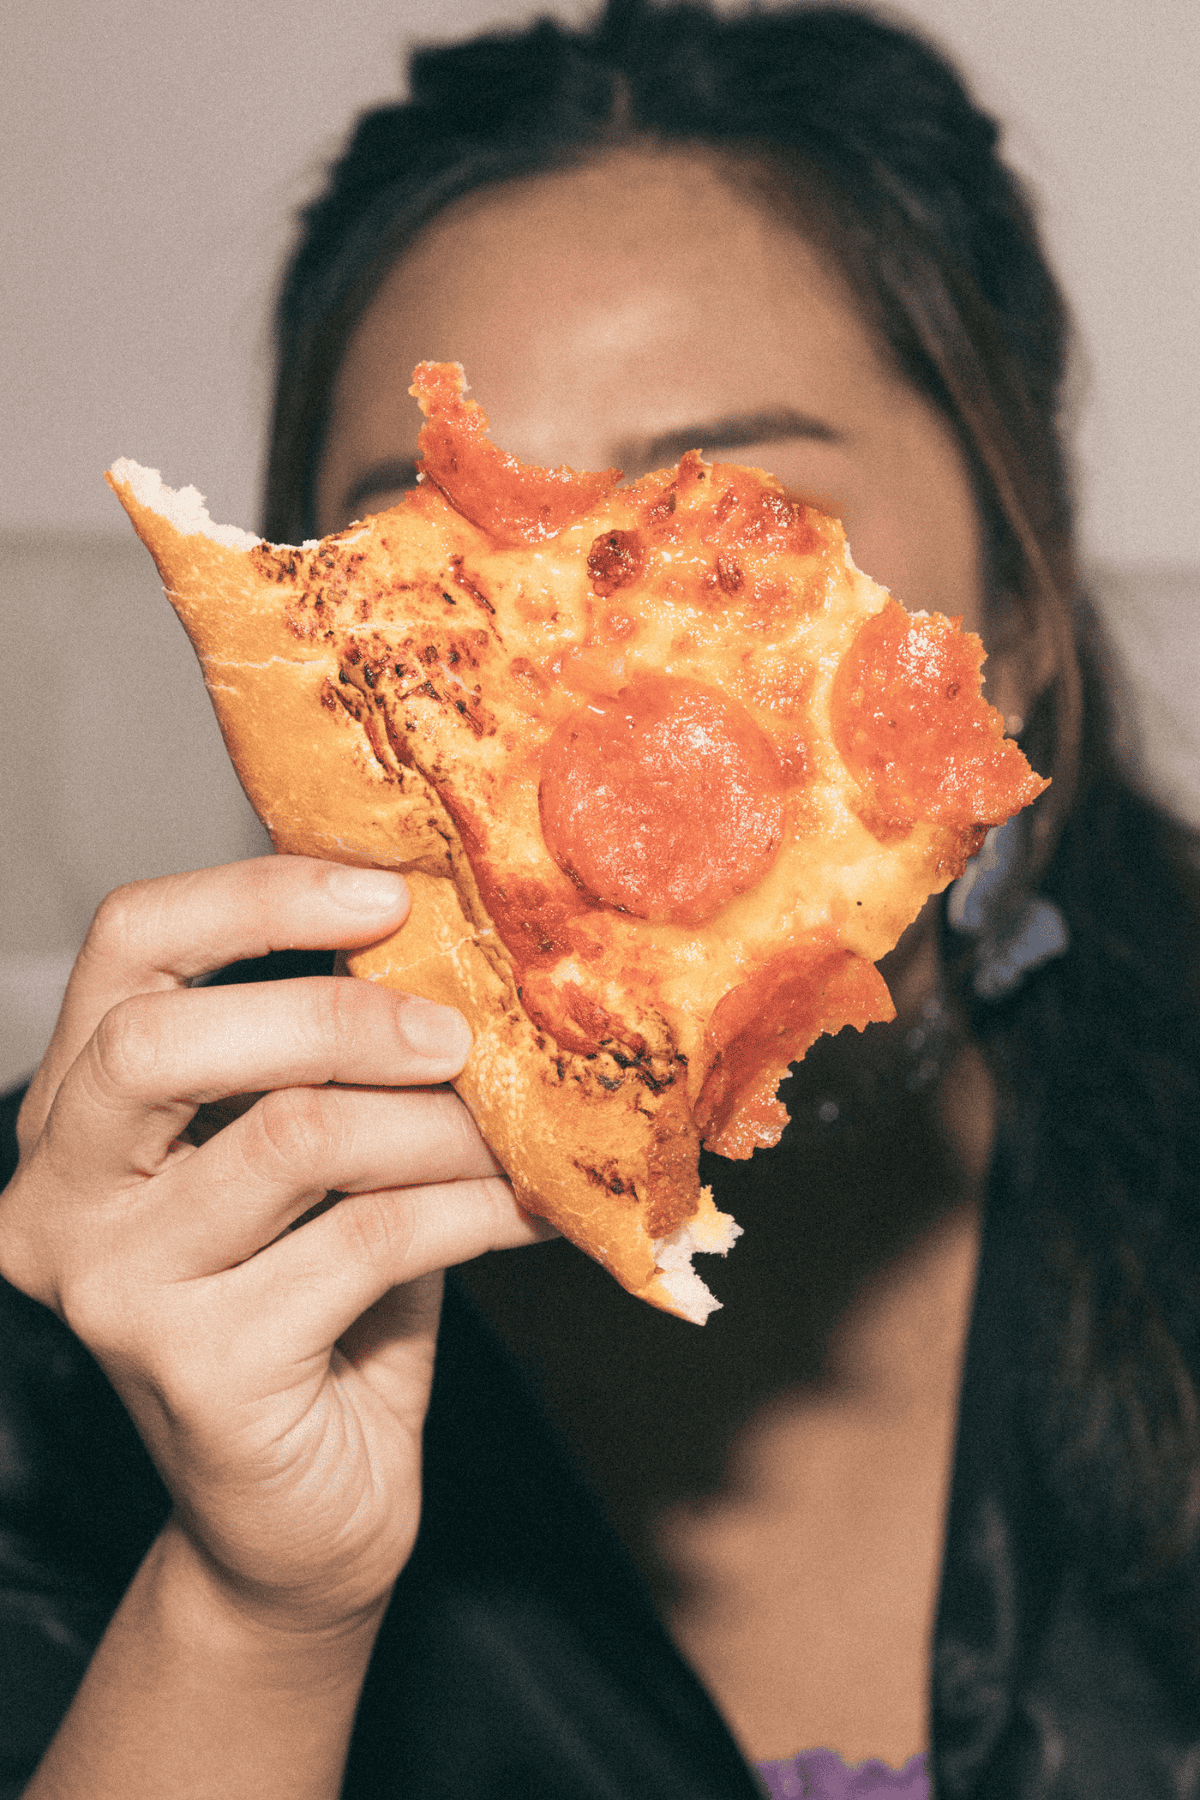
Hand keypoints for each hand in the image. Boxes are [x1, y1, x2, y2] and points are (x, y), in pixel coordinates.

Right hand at [0, 855, 553, 1637]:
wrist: (297, 1517)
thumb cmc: (314, 1309)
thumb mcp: (310, 1157)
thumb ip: (337, 1058)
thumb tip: (459, 937)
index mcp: (75, 1110)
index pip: (126, 944)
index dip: (257, 896)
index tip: (388, 893)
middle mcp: (57, 1195)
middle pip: (170, 1037)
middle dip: (340, 1015)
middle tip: (457, 1031)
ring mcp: (114, 1288)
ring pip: (293, 1136)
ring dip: (437, 1123)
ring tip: (514, 1133)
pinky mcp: (196, 1368)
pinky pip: (368, 1241)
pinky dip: (472, 1209)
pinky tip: (531, 1209)